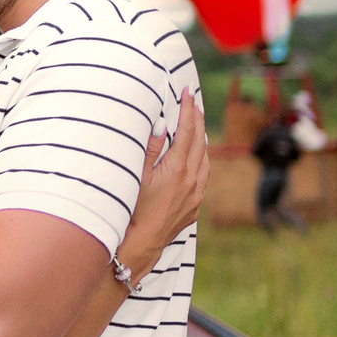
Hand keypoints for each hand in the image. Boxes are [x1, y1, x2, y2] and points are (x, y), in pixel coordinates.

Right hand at [120, 90, 208, 279]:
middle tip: (194, 102)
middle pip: (199, 142)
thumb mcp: (137, 175)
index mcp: (177, 169)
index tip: (189, 92)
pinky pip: (202, 177)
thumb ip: (151, 148)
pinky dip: (200, 161)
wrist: (140, 244)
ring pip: (205, 160)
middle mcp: (192, 181)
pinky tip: (194, 158)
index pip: (187, 131)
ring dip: (201, 140)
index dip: (188, 109)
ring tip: (196, 126)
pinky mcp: (194, 207)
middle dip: (197, 120)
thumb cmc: (132, 209)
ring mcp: (195, 195)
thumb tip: (162, 124)